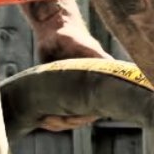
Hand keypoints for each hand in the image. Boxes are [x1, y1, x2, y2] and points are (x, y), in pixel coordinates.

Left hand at [30, 13, 113, 130]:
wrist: (54, 30)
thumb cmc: (72, 35)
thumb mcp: (85, 45)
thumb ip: (98, 56)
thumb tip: (112, 65)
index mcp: (99, 82)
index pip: (97, 108)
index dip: (85, 117)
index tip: (71, 118)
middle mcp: (89, 91)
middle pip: (82, 117)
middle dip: (67, 122)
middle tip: (50, 120)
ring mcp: (74, 94)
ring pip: (69, 117)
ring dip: (57, 123)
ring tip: (44, 121)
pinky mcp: (61, 94)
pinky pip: (57, 112)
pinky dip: (50, 118)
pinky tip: (41, 119)